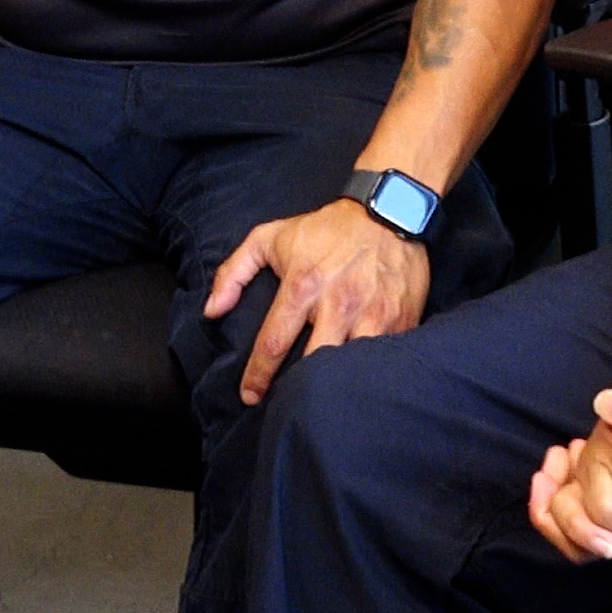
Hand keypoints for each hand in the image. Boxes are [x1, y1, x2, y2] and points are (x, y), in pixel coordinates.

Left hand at [205, 198, 432, 404]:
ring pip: (352, 367)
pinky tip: (356, 384)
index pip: (273, 343)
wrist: (388, 210)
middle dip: (298, 388)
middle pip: (314, 364)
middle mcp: (338, 304)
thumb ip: (233, 272)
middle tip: (286, 403)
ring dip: (336, 384)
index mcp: (303, 286)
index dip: (258, 376)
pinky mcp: (400, 321)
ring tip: (322, 399)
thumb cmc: (325, 229)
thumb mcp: (269, 237)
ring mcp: (373, 314)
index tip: (249, 396)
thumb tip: (211, 310)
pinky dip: (368, 374)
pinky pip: (383, 359)